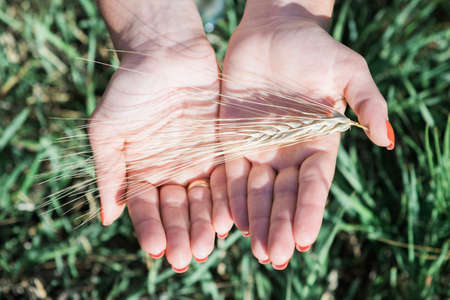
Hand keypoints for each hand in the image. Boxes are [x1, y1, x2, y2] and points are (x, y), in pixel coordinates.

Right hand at [90, 1, 232, 271]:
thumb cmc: (130, 88)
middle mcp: (170, 171)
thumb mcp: (108, 130)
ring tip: (207, 247)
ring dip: (203, 224)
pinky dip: (224, 198)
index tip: (156, 250)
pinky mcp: (221, 148)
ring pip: (201, 200)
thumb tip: (106, 218)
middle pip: (175, 210)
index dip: (150, 228)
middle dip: (180, 233)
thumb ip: (108, 172)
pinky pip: (224, 178)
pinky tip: (227, 219)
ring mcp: (196, 161)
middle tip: (185, 258)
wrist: (165, 52)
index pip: (145, 208)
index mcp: (141, 170)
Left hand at [221, 3, 394, 268]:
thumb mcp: (350, 73)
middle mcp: (287, 152)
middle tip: (277, 257)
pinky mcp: (232, 137)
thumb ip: (368, 104)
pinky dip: (229, 196)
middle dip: (281, 226)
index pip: (314, 185)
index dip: (310, 212)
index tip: (306, 240)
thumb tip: (387, 140)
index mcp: (317, 143)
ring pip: (256, 191)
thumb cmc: (316, 49)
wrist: (274, 30)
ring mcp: (259, 147)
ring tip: (255, 249)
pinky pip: (229, 171)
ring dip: (256, 220)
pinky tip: (228, 220)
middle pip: (285, 196)